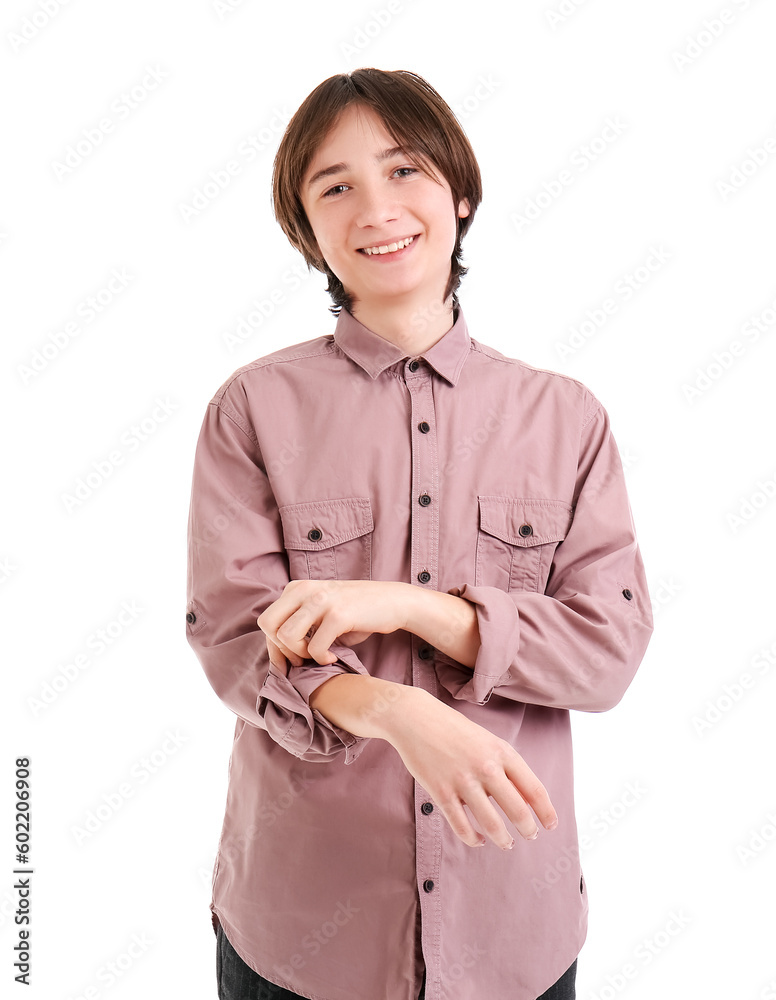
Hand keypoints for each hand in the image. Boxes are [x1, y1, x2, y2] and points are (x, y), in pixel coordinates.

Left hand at [258, 579, 408, 672]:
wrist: (393, 601)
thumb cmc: (356, 612)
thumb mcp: (321, 611)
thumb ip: (299, 624)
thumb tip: (277, 656)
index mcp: (297, 587)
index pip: (266, 620)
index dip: (274, 646)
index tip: (291, 661)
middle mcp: (305, 589)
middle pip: (268, 625)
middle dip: (281, 648)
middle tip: (303, 658)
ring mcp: (320, 600)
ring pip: (286, 636)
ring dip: (301, 653)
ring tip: (319, 654)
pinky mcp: (338, 615)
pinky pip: (314, 647)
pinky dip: (322, 658)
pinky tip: (333, 655)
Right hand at [387, 688, 557, 848]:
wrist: (415, 717)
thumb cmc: (454, 729)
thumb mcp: (487, 741)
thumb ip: (505, 768)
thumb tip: (525, 801)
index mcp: (502, 752)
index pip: (534, 789)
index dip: (546, 812)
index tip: (551, 825)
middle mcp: (486, 767)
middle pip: (517, 810)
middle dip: (528, 829)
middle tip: (530, 836)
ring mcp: (462, 780)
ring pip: (492, 824)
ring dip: (503, 839)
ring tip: (507, 843)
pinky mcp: (440, 792)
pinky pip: (462, 826)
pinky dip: (473, 839)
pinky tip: (478, 840)